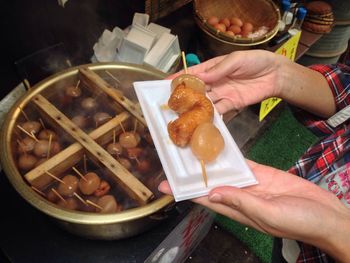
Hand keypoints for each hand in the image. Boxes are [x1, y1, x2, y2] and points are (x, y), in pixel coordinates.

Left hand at [158, 160, 349, 260]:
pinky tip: (217, 145)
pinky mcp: (261, 173)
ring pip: (222, 171)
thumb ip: (242, 202)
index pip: (203, 200)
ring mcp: (249, 184)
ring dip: (207, 162)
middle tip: (172, 159)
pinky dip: (229, 155)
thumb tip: (214, 193)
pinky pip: (240, 162)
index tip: (164, 185)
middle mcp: (237, 196)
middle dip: (190, 174)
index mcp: (236, 210)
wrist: (326, 215)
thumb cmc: (299, 222)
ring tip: (189, 147)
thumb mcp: (269, 214)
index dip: (184, 193)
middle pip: (208, 183)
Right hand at [169, 50, 282, 113]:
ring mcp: (222, 94)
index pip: (193, 73)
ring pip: (205, 102)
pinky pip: (219, 110)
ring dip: (196, 108)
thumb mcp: (235, 60)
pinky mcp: (232, 104)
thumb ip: (218, 70)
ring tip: (184, 115)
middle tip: (172, 104)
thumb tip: (198, 78)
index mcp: (213, 68)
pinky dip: (212, 116)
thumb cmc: (255, 61)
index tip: (166, 83)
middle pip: (197, 90)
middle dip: (185, 96)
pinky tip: (203, 120)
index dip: (180, 78)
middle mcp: (215, 82)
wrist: (275, 74)